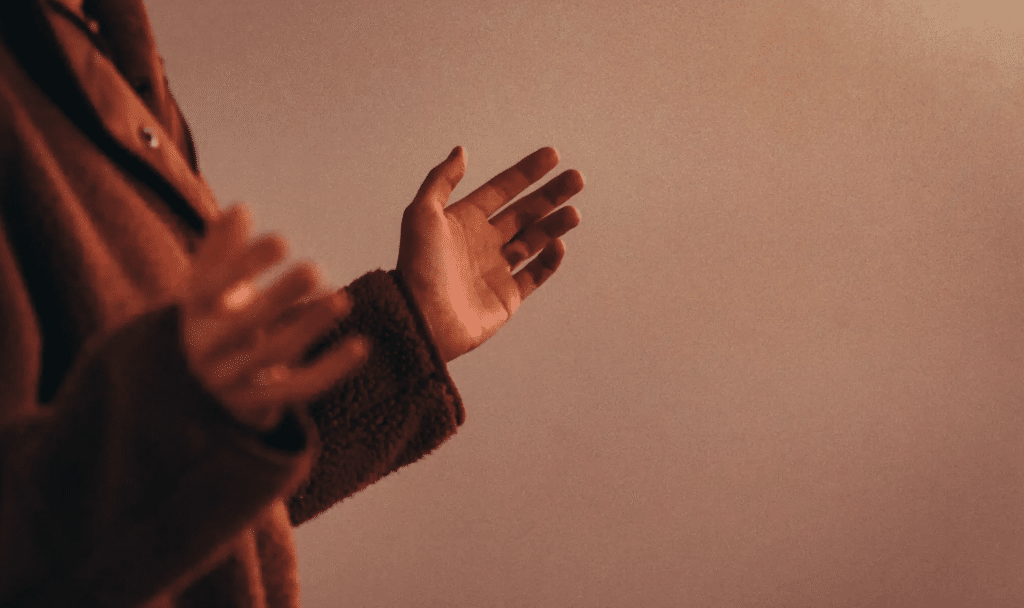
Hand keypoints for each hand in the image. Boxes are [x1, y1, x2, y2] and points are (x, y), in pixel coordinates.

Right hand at [180, 203, 368, 430]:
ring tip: (341, 298)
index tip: (283, 241)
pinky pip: (301, 387)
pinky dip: (332, 368)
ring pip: (274, 354)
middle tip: (313, 268)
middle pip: (242, 324)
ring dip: (308, 326)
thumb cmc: (218, 315)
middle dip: (279, 296)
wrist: (206, 380)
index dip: (245, 263)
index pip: (211, 286)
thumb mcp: (212, 280)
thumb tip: (240, 211)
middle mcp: (205, 349)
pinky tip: (361, 346)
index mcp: (192, 312)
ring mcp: (231, 381)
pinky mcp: (261, 404)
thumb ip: (223, 246)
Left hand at [397, 146, 583, 362]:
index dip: (526, 172)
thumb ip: (442, 180)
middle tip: (577, 178)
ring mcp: (496, 269)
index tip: (552, 155)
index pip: (502, 189)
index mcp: (464, 220)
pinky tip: (558, 244)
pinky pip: (535, 274)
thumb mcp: (422, 214)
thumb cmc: (418, 266)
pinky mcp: (507, 297)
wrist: (422, 319)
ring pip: (534, 240)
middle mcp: (482, 242)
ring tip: (574, 213)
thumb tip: (462, 150)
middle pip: (524, 212)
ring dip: (555, 224)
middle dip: (551, 195)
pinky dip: (549, 261)